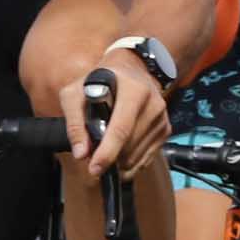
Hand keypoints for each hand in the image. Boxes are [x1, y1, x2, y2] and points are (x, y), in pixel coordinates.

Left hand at [64, 54, 168, 175]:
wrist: (131, 69)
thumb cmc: (100, 81)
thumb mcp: (76, 92)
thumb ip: (74, 122)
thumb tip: (81, 153)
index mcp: (134, 90)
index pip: (121, 129)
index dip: (107, 152)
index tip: (94, 169)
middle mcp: (153, 104)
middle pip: (129, 146)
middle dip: (109, 158)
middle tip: (94, 156)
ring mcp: (162, 118)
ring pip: (137, 156)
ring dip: (119, 161)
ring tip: (107, 148)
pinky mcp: (165, 129)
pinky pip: (146, 157)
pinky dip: (130, 161)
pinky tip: (120, 149)